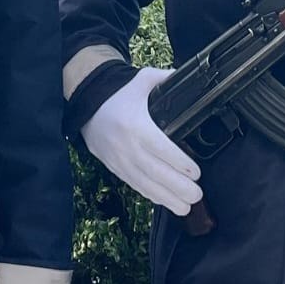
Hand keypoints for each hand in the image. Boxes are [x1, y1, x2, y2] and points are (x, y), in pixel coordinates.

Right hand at [80, 67, 201, 214]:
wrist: (87, 107)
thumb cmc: (118, 95)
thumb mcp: (141, 81)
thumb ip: (164, 79)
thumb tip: (187, 77)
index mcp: (135, 125)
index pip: (160, 147)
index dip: (179, 162)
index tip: (196, 171)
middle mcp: (126, 146)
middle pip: (155, 172)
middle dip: (178, 186)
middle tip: (197, 194)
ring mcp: (120, 160)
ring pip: (146, 184)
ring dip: (167, 198)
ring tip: (187, 206)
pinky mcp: (116, 169)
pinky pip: (136, 186)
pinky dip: (152, 196)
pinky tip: (168, 203)